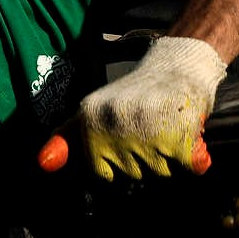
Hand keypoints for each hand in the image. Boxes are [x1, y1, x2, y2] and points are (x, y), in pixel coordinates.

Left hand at [45, 36, 225, 179]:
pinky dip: (195, 157)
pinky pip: (189, 166)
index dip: (121, 162)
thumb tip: (42, 163)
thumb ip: (68, 138)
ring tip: (169, 126)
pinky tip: (189, 135)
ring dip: (171, 157)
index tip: (130, 139)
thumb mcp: (95, 110)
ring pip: (161, 173)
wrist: (177, 62)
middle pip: (133, 175)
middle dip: (147, 158)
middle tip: (153, 128)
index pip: (103, 174)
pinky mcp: (178, 134)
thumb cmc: (137, 93)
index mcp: (90, 118)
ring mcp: (146, 129)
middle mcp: (115, 122)